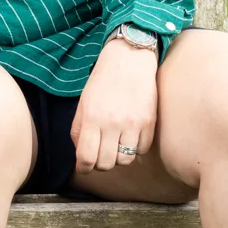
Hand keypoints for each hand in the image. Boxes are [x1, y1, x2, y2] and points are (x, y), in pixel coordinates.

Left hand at [71, 37, 158, 174]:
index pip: (86, 158)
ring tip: (117, 144)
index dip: (84, 168)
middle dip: (101, 164)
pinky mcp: (149, 122)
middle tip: (101, 155)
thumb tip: (81, 156)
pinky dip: (135, 148)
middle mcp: (111, 124)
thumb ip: (78, 130)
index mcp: (91, 118)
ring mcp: (132, 124)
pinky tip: (131, 135)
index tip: (85, 167)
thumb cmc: (102, 82)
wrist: (129, 60)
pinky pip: (142, 150)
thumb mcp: (83, 103)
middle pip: (106, 164)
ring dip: (119, 157)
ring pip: (125, 160)